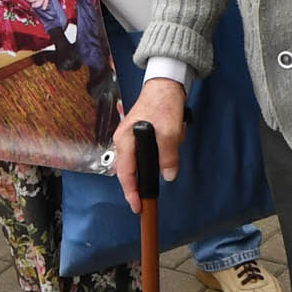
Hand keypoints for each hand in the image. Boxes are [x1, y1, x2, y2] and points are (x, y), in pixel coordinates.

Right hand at [113, 76, 186, 205]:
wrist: (165, 84)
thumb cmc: (163, 104)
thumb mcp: (169, 132)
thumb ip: (168, 156)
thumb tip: (167, 176)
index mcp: (125, 141)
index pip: (126, 174)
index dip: (131, 192)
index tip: (138, 206)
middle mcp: (123, 141)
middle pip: (128, 172)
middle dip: (140, 183)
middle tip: (149, 199)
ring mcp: (129, 138)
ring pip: (138, 163)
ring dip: (152, 166)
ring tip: (167, 160)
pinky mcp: (138, 135)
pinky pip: (144, 153)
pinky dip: (156, 156)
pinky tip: (169, 148)